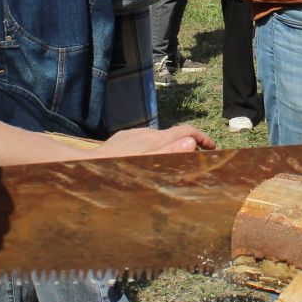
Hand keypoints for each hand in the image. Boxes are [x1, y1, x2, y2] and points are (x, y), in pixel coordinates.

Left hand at [94, 124, 214, 156]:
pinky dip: (152, 147)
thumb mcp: (147, 165)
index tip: (212, 147)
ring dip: (168, 147)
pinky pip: (142, 140)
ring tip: (172, 162)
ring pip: (157, 138)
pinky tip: (147, 159)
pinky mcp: (123, 138)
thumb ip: (169, 153)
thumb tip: (191, 142)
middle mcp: (147, 132)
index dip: (202, 137)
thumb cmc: (119, 170)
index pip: (186, 132)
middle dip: (187, 143)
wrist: (89, 164)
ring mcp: (134, 134)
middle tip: (196, 158)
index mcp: (156, 139)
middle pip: (173, 134)